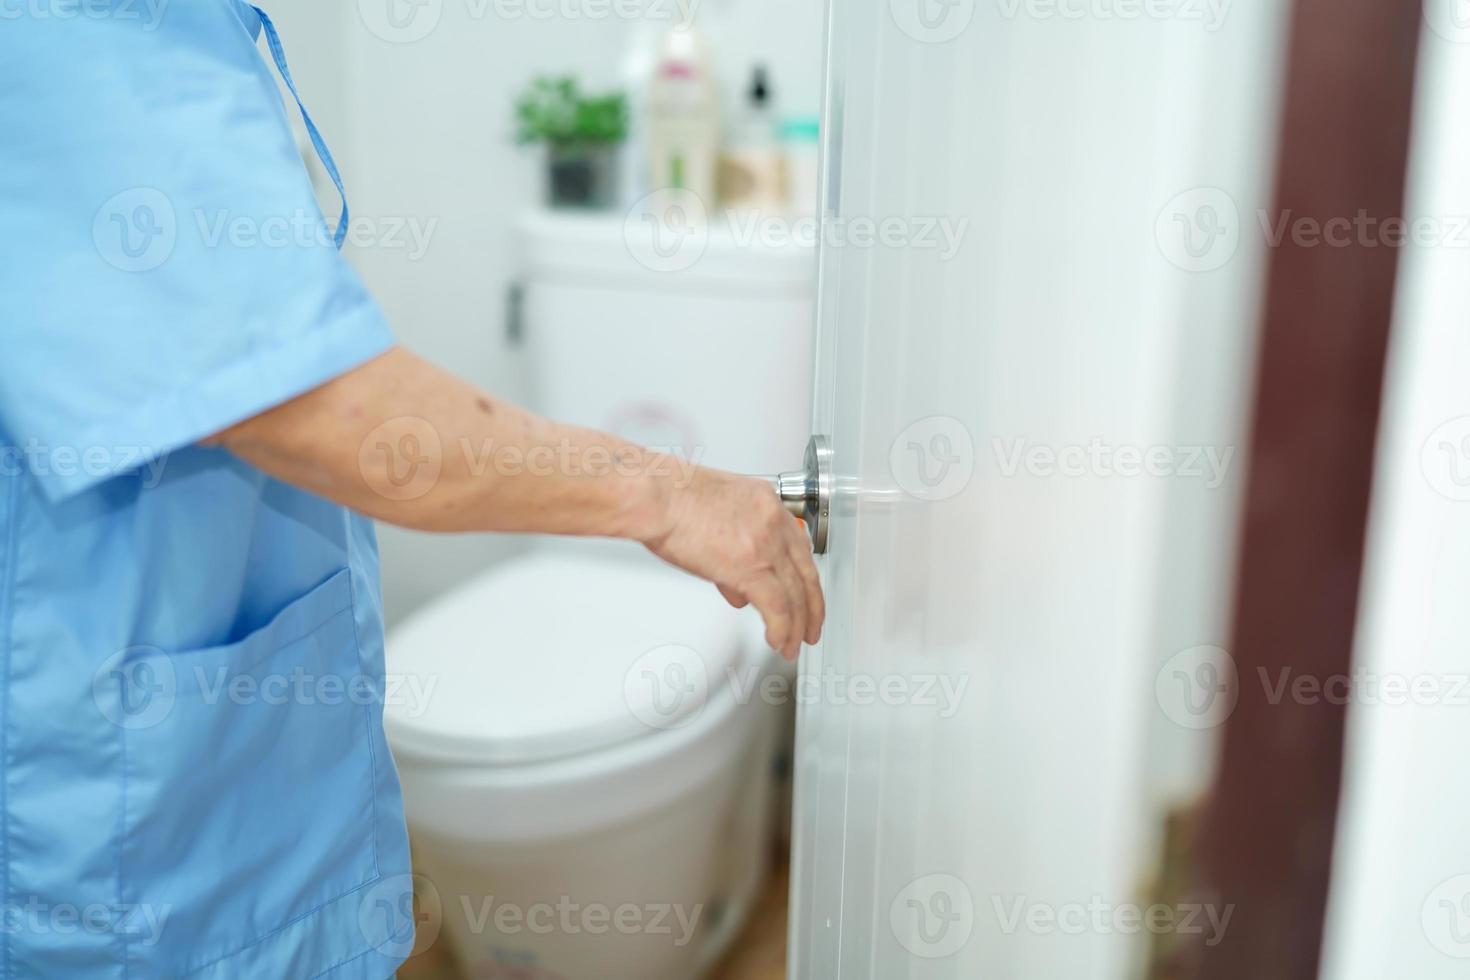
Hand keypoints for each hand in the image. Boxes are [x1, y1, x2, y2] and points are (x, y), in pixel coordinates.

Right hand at [640, 465, 823, 660]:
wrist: (656, 496)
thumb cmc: (669, 498)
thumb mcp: (713, 515)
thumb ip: (732, 549)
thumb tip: (737, 586)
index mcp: (765, 502)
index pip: (798, 546)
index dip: (804, 576)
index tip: (805, 593)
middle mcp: (773, 521)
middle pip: (806, 572)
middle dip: (811, 607)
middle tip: (810, 627)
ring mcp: (766, 544)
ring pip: (795, 595)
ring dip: (797, 626)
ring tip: (792, 645)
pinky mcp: (752, 568)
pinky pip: (777, 608)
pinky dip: (781, 629)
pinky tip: (778, 641)